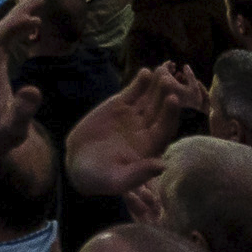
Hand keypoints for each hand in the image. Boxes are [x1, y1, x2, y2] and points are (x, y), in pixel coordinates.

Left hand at [0, 20, 38, 161]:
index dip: (12, 27)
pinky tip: (31, 27)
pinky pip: (2, 41)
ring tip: (38, 4)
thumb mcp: (13, 128)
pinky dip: (16, 30)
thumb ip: (22, 111)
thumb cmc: (0, 136)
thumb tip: (34, 91)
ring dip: (16, 18)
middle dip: (16, 14)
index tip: (34, 21)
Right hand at [62, 63, 199, 204]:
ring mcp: (134, 116)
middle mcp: (146, 130)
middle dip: (165, 95)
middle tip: (168, 80)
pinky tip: (145, 72)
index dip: (169, 115)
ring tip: (160, 71)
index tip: (173, 100)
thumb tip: (163, 166)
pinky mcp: (120, 105)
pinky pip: (134, 92)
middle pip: (160, 110)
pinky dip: (140, 82)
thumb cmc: (98, 178)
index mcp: (150, 147)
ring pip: (150, 98)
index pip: (165, 128)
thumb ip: (139, 174)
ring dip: (156, 85)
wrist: (78, 163)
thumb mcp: (117, 180)